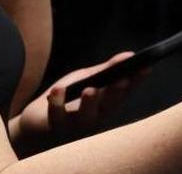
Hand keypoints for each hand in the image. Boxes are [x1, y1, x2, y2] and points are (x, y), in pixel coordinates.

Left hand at [10, 51, 137, 154]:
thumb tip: (129, 55)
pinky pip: (56, 116)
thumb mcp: (88, 79)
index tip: (145, 67)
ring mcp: (75, 125)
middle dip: (116, 94)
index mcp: (107, 105)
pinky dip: (57, 103)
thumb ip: (106, 69)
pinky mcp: (54, 126)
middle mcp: (96, 118)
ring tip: (90, 90)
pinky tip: (57, 90)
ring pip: (85, 117)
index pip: (126, 92)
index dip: (136, 81)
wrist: (36, 121)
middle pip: (109, 107)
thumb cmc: (67, 98)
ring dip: (89, 103)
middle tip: (121, 80)